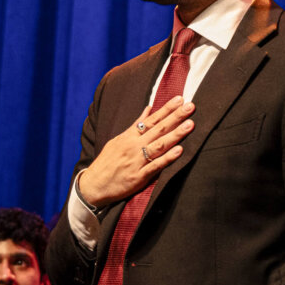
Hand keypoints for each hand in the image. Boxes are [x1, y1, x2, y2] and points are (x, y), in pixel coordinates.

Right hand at [78, 96, 194, 207]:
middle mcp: (134, 146)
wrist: (93, 185)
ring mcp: (137, 161)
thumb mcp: (118, 140)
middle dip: (175, 117)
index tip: (180, 99)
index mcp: (129, 137)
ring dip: (175, 134)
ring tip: (190, 124)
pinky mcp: (138, 177)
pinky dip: (167, 158)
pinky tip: (179, 150)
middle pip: (158, 129)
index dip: (166, 109)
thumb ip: (135, 125)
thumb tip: (149, 108)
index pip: (151, 120)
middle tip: (191, 106)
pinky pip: (155, 166)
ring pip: (159, 145)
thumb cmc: (107, 162)